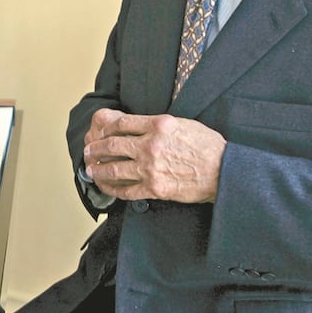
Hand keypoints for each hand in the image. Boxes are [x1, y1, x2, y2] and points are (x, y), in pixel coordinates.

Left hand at [82, 108, 226, 203]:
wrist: (223, 171)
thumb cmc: (207, 146)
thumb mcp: (183, 124)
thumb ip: (159, 124)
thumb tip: (139, 126)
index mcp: (158, 125)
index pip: (121, 122)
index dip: (105, 127)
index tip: (99, 130)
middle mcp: (150, 145)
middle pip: (112, 145)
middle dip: (95, 148)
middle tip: (88, 150)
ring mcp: (150, 168)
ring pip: (114, 168)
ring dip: (98, 169)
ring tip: (91, 169)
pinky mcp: (154, 188)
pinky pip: (126, 190)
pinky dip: (113, 189)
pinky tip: (107, 187)